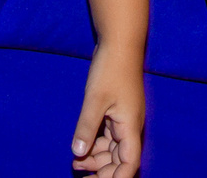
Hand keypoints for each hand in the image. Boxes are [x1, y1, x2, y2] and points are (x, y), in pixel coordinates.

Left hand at [71, 43, 145, 176]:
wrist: (120, 42)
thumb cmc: (111, 68)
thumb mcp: (95, 99)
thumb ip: (87, 127)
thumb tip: (78, 153)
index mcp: (130, 126)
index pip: (129, 163)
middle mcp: (130, 126)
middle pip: (120, 160)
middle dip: (102, 171)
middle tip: (80, 175)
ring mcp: (124, 119)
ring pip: (113, 149)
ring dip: (97, 158)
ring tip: (76, 164)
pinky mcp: (117, 111)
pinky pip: (109, 136)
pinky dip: (96, 144)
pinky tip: (82, 147)